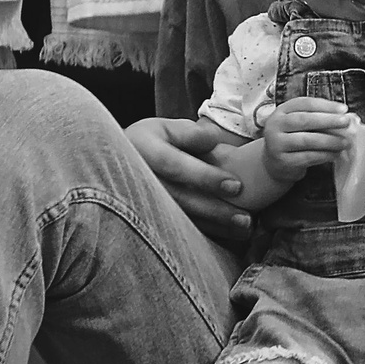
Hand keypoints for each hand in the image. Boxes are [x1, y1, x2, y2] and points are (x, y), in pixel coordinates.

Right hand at [128, 116, 249, 240]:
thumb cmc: (152, 143)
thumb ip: (191, 134)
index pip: (174, 165)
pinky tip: (230, 235)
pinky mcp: (150, 218)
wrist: (119, 163)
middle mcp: (137, 178)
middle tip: (245, 217)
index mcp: (142, 149)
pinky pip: (178, 230)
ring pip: (179, 219)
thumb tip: (213, 141)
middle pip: (179, 199)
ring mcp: (140, 203)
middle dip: (214, 210)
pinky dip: (206, 233)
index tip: (235, 186)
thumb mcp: (167, 128)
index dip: (205, 177)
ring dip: (213, 226)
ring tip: (244, 229)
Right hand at [262, 97, 351, 181]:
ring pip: (307, 140)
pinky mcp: (283, 161)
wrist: (275, 162)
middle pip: (304, 120)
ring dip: (329, 141)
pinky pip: (307, 157)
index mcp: (282, 110)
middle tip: (346, 123)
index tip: (344, 109)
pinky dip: (324, 155)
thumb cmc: (294, 138)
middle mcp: (276, 125)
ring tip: (345, 142)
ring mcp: (277, 143)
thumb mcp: (301, 123)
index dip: (325, 105)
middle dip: (329, 121)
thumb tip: (347, 117)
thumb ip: (319, 117)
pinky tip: (335, 154)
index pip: (304, 103)